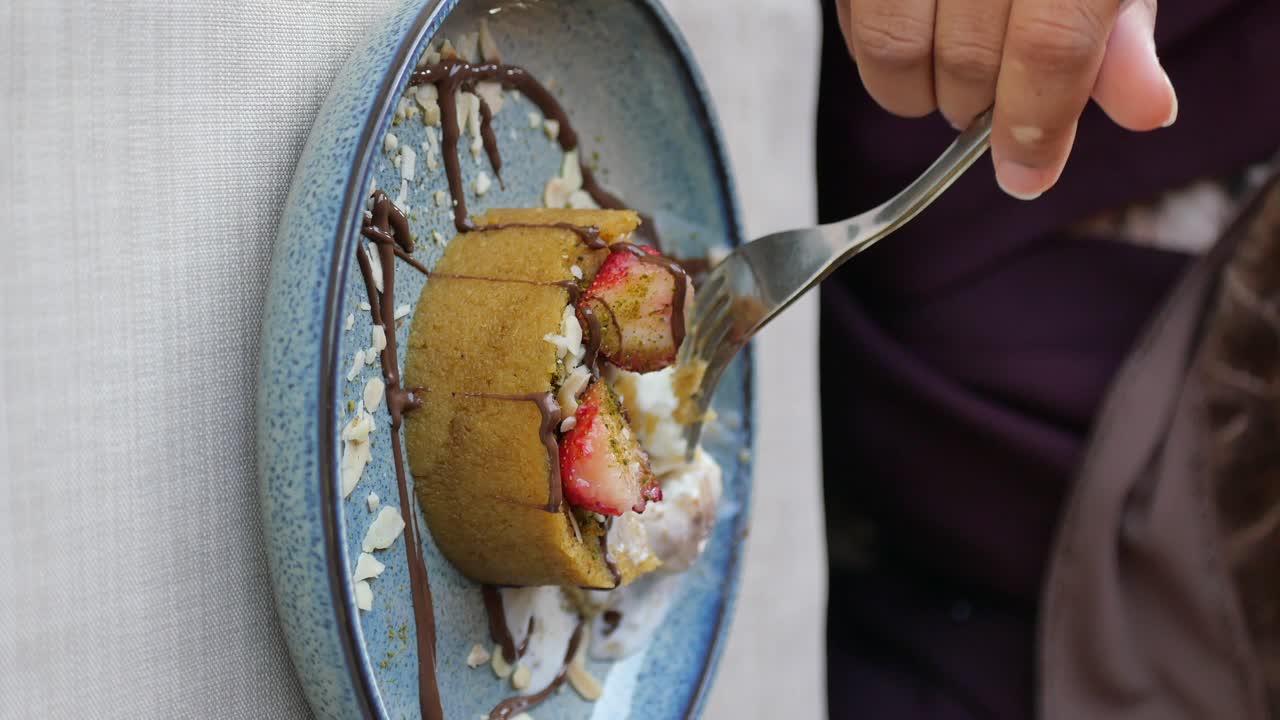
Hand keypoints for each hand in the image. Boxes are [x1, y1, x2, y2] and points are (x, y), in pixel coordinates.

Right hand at [836, 0, 1177, 199]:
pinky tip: (906, 29)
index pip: (1049, 45)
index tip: (1025, 171)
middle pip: (967, 54)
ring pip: (888, 41)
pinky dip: (872, 43)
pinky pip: (849, 13)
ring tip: (941, 78)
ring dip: (912, 89)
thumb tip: (1143, 110)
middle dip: (976, 107)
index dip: (1034, 123)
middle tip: (986, 107)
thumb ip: (1122, 25)